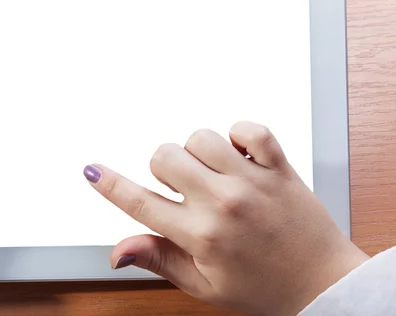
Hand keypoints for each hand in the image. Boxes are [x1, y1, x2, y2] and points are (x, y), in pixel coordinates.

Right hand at [84, 121, 368, 315]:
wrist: (323, 284)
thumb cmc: (263, 288)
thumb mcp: (203, 286)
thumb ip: (158, 260)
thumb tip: (118, 251)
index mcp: (201, 236)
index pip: (140, 203)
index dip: (110, 185)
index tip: (92, 171)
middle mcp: (223, 203)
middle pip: (165, 157)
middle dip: (163, 170)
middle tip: (181, 188)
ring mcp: (252, 181)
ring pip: (200, 138)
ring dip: (197, 152)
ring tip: (213, 174)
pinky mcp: (278, 167)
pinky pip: (250, 128)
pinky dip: (239, 134)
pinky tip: (239, 155)